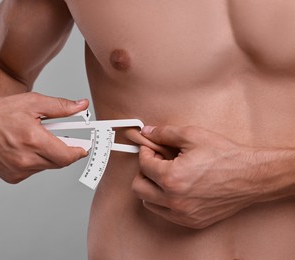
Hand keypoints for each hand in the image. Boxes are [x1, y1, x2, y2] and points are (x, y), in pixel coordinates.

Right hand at [0, 92, 88, 183]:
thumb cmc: (0, 110)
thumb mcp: (33, 102)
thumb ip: (61, 107)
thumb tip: (82, 106)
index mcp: (33, 140)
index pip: (67, 156)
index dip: (79, 151)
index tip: (83, 146)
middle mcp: (25, 160)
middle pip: (59, 162)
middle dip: (64, 151)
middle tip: (63, 139)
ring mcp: (17, 171)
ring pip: (46, 166)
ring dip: (48, 155)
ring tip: (37, 139)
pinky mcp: (10, 177)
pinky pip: (32, 171)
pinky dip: (34, 161)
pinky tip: (24, 148)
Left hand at [133, 125, 261, 228]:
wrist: (251, 176)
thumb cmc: (225, 156)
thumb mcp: (192, 135)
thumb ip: (164, 133)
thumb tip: (147, 132)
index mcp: (172, 177)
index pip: (143, 165)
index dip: (145, 152)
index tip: (151, 148)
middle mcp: (174, 199)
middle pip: (138, 187)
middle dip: (143, 171)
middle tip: (155, 162)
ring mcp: (183, 213)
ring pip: (148, 202)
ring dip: (151, 187)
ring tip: (166, 175)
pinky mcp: (191, 221)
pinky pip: (164, 213)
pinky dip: (163, 201)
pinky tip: (175, 188)